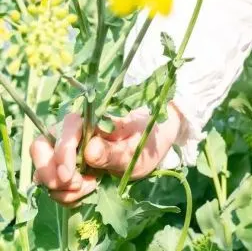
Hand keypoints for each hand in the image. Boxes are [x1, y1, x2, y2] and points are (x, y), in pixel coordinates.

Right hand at [31, 104, 181, 205]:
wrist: (149, 145)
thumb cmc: (143, 139)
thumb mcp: (134, 147)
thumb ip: (113, 150)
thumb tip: (90, 151)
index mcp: (90, 118)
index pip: (65, 128)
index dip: (62, 152)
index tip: (69, 176)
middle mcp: (72, 133)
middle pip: (39, 147)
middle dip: (50, 172)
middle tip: (74, 184)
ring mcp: (66, 152)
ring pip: (43, 169)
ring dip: (60, 187)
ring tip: (89, 187)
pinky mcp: (66, 169)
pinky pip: (53, 185)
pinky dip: (64, 195)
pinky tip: (85, 192)